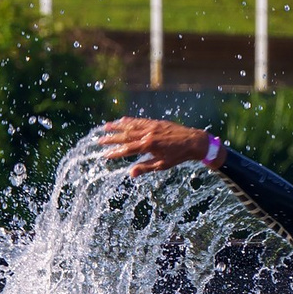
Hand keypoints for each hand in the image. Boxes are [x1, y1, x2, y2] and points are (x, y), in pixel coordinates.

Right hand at [94, 117, 213, 177]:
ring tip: (105, 127)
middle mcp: (147, 135)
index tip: (105, 155)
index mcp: (148, 146)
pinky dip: (129, 120)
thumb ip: (145, 167)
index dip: (115, 153)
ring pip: (130, 126)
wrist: (193, 141)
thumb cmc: (178, 155)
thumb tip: (130, 173)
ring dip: (117, 127)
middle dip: (111, 139)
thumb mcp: (162, 165)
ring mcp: (151, 127)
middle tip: (99, 141)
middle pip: (125, 136)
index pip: (127, 150)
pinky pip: (139, 121)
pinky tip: (122, 120)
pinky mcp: (155, 122)